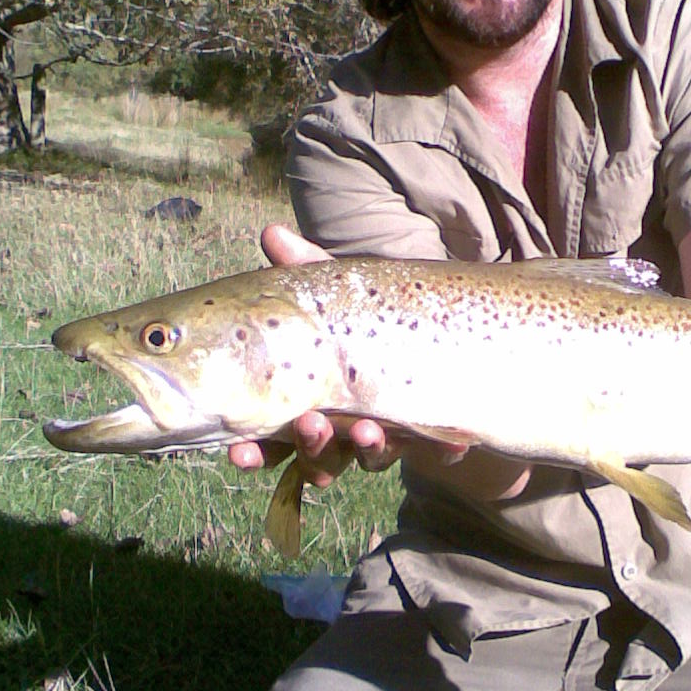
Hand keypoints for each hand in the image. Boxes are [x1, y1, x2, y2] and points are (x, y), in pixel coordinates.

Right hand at [226, 226, 520, 495]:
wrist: (438, 332)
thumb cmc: (368, 313)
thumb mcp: (339, 292)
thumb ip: (308, 270)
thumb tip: (272, 233)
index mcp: (310, 406)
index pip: (272, 441)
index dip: (256, 452)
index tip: (241, 451)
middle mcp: (346, 432)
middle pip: (320, 456)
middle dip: (313, 446)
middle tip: (310, 425)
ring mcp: (390, 437)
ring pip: (372, 458)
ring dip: (368, 448)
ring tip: (367, 430)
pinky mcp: (434, 436)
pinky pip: (437, 451)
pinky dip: (441, 449)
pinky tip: (450, 444)